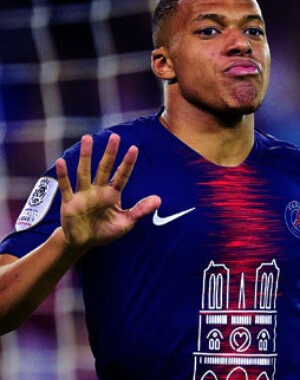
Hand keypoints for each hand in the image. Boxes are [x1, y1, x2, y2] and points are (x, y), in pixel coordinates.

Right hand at [56, 134, 160, 253]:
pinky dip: (63, 175)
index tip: (134, 148)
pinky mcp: (69, 203)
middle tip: (115, 136)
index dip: (127, 163)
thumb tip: (159, 200)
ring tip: (88, 138)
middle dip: (110, 153)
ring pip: (84, 172)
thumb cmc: (106, 231)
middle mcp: (98, 190)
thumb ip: (140, 210)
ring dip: (86, 156)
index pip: (122, 175)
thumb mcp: (126, 223)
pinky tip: (61, 162)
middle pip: (104, 168)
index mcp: (112, 194)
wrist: (83, 243)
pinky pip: (66, 187)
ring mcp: (83, 195)